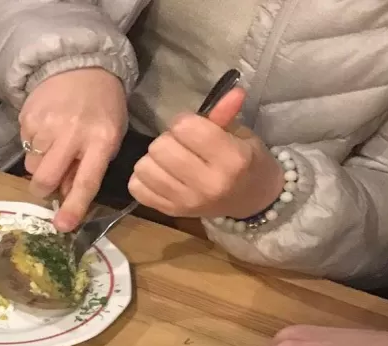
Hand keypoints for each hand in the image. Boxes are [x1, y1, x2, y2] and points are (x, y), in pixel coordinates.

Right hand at [20, 68, 126, 230]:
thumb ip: (90, 167)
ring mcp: (47, 124)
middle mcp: (73, 133)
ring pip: (32, 165)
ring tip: (54, 143)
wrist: (81, 64)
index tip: (61, 226)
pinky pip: (24, 146)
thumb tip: (67, 196)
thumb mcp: (108, 136)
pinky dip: (33, 144)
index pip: (86, 181)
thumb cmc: (101, 107)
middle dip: (43, 188)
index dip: (73, 207)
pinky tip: (46, 128)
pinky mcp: (28, 116)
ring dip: (40, 163)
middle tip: (48, 184)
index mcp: (101, 140)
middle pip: (46, 178)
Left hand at [129, 88, 283, 219]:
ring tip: (170, 160)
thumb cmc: (245, 163)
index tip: (191, 126)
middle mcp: (208, 184)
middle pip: (160, 148)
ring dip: (153, 158)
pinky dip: (143, 178)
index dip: (184, 121)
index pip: (186, 128)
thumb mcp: (242, 136)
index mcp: (231, 160)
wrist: (250, 201)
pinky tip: (160, 175)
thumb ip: (226, 115)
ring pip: (144, 168)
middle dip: (167, 139)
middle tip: (180, 144)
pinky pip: (137, 188)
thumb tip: (232, 91)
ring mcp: (186, 202)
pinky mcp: (170, 212)